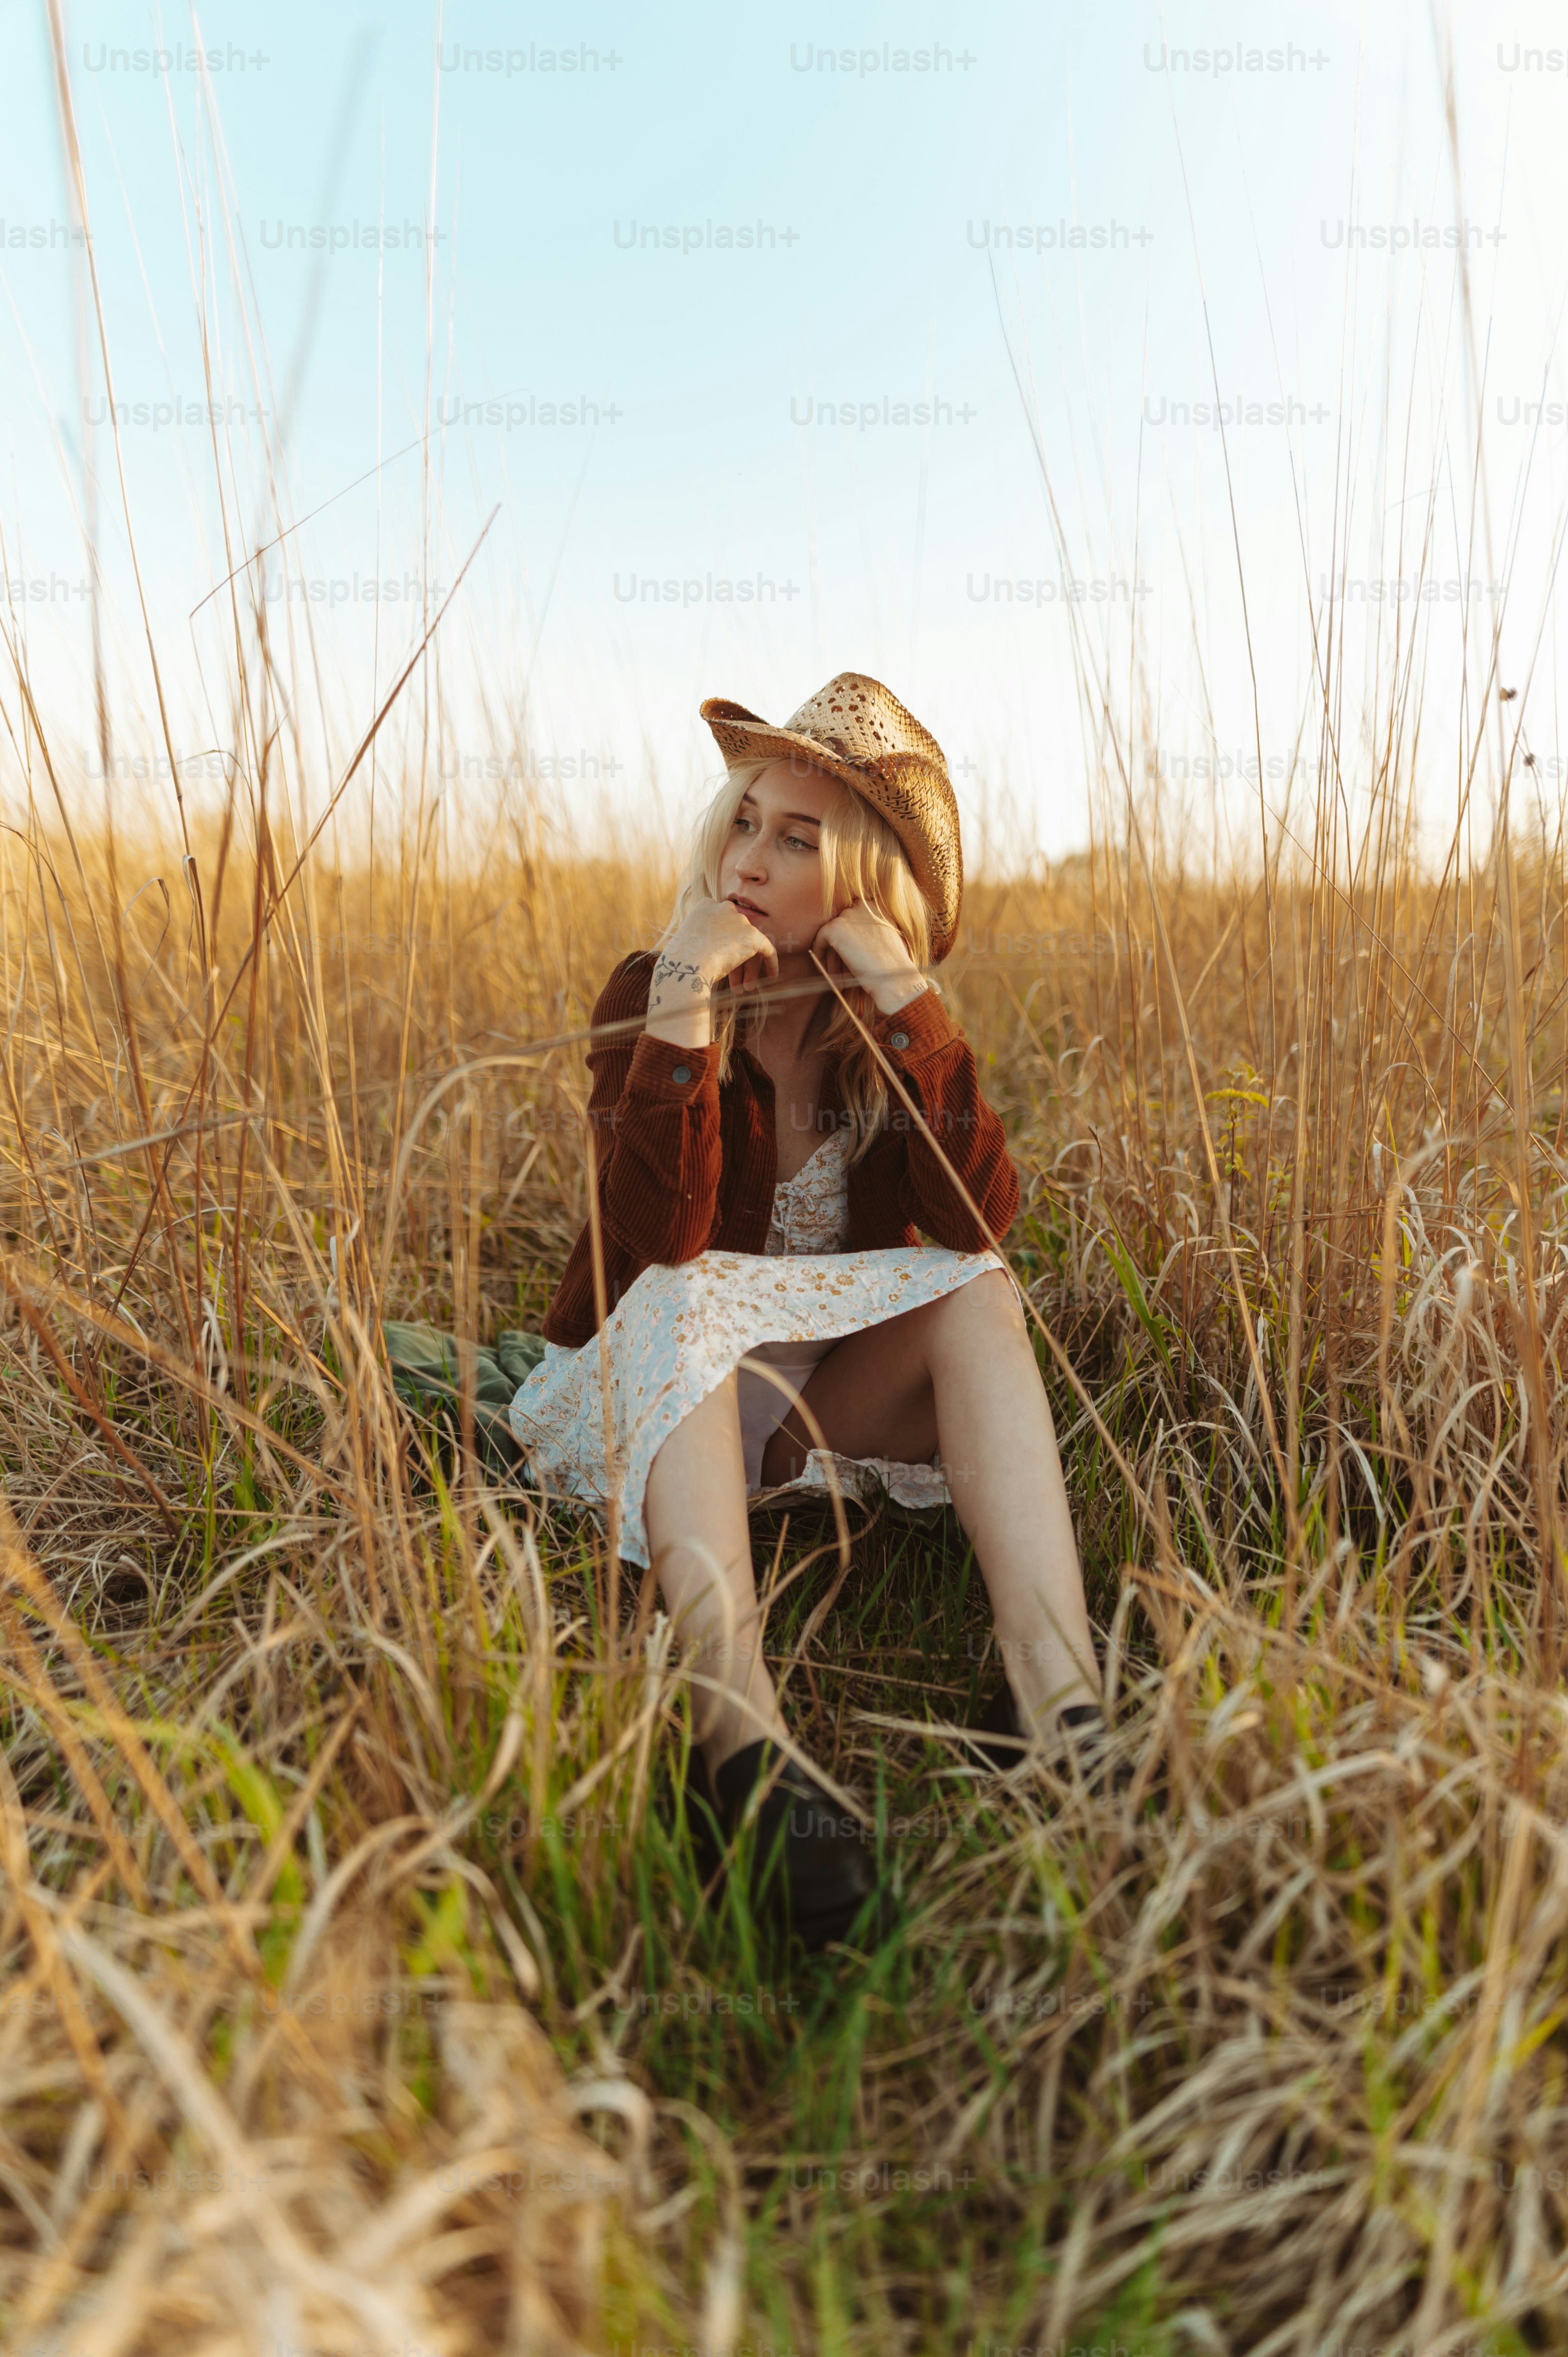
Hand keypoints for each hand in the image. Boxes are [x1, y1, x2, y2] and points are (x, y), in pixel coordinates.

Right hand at [657, 898, 778, 996]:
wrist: (685, 966)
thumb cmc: (679, 961)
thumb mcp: (686, 943)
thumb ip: (701, 939)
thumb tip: (710, 952)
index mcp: (705, 906)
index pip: (721, 925)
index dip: (722, 945)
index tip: (722, 963)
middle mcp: (724, 908)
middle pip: (736, 934)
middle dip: (736, 959)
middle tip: (735, 982)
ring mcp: (739, 920)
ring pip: (749, 945)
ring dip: (749, 967)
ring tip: (745, 989)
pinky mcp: (752, 935)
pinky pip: (767, 949)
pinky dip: (771, 962)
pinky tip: (772, 976)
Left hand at [811, 900, 927, 1014]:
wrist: (893, 979)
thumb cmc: (893, 967)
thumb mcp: (886, 941)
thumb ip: (870, 932)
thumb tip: (851, 938)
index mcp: (877, 907)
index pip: (855, 920)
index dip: (851, 941)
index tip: (851, 959)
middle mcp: (862, 906)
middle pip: (843, 928)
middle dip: (841, 951)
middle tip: (842, 973)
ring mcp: (848, 915)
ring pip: (832, 936)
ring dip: (832, 959)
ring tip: (837, 979)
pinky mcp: (834, 928)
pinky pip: (820, 940)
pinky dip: (820, 956)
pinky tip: (826, 972)